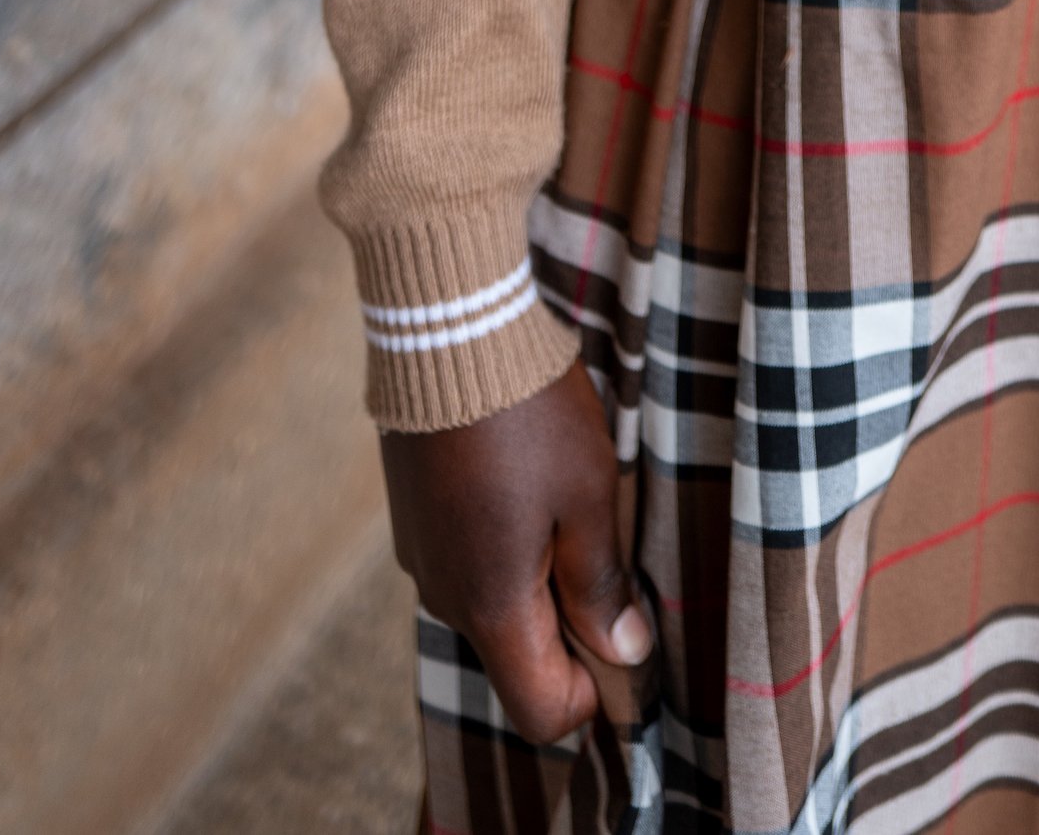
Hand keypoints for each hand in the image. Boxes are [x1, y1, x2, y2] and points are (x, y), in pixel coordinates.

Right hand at [381, 360, 652, 743]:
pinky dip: (503, 541)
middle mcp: (445, 597)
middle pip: (517, 656)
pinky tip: (523, 475)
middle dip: (568, 623)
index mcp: (491, 606)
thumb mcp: (588, 494)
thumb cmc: (526, 413)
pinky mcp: (414, 519)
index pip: (541, 711)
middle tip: (601, 539)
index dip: (592, 692)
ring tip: (563, 494)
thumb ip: (600, 584)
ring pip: (493, 603)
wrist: (443, 327)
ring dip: (536, 574)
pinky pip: (468, 560)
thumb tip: (624, 653)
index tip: (623, 631)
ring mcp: (422, 557)